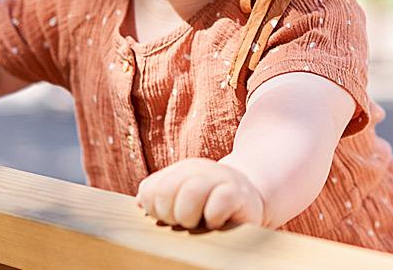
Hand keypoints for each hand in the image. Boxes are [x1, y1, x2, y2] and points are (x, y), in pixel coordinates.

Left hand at [135, 158, 264, 229]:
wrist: (252, 198)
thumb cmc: (212, 204)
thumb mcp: (184, 198)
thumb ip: (161, 197)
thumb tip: (140, 201)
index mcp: (180, 171)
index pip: (150, 190)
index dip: (154, 210)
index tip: (169, 218)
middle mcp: (198, 170)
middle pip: (165, 191)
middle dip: (170, 215)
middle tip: (184, 222)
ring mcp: (219, 179)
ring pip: (190, 193)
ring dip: (189, 216)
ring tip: (199, 223)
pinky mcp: (238, 194)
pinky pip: (217, 206)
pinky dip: (213, 219)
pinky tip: (217, 223)